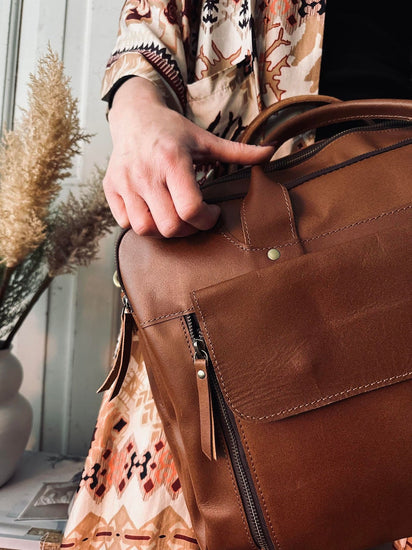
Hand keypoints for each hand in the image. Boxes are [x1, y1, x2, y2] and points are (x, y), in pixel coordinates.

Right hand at [104, 77, 273, 237]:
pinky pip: (125, 223)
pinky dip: (142, 225)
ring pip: (145, 229)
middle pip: (169, 226)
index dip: (206, 220)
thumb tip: (272, 152)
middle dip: (188, 229)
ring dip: (164, 230)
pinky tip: (154, 212)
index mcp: (172, 160)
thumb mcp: (205, 139)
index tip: (212, 213)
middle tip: (195, 218)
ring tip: (174, 217)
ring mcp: (125, 182)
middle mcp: (145, 173)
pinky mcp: (111, 189)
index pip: (190, 209)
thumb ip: (238, 151)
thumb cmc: (172, 131)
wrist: (134, 116)